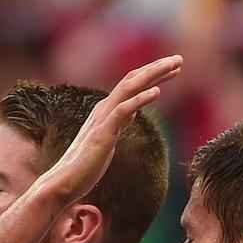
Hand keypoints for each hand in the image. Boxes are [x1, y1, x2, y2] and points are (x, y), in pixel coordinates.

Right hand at [38, 55, 182, 204]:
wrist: (63, 183)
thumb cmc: (85, 167)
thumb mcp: (109, 138)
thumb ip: (120, 123)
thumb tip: (132, 112)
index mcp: (106, 111)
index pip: (131, 85)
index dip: (153, 75)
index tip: (174, 68)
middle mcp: (104, 109)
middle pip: (132, 79)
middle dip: (157, 68)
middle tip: (179, 59)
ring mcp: (102, 119)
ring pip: (129, 88)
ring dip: (152, 75)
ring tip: (174, 66)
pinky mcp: (103, 133)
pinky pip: (123, 111)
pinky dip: (140, 99)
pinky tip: (157, 92)